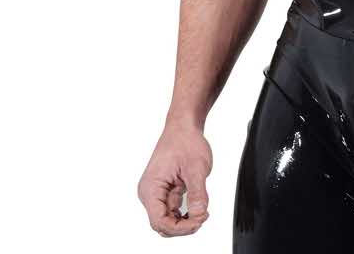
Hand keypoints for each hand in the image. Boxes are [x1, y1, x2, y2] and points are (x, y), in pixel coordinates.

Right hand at [138, 120, 212, 236]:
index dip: (180, 227)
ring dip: (185, 220)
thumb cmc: (185, 140)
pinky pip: (173, 210)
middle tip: (203, 217)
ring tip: (202, 211)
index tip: (199, 221)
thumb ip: (197, 193)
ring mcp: (157, 193)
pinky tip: (197, 207)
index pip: (159, 221)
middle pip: (163, 224)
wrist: (184, 126)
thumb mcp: (196, 167)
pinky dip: (185, 212)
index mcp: (151, 188)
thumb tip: (199, 214)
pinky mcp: (165, 191)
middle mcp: (150, 193)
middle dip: (183, 226)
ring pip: (168, 219)